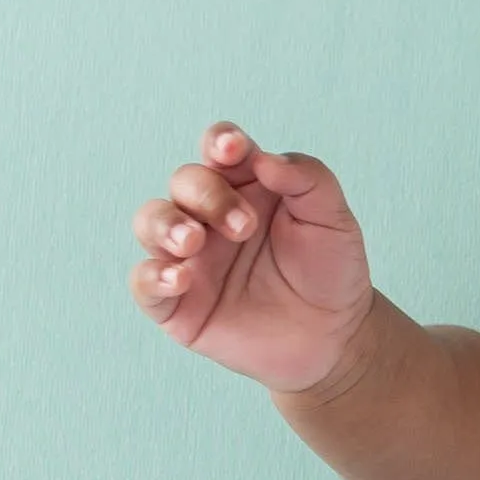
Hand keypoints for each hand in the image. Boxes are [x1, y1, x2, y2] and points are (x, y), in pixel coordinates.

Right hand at [130, 125, 376, 390]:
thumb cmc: (330, 270)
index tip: (232, 150)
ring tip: (193, 242)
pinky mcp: (177, 302)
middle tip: (244, 227)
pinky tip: (180, 280)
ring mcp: (189, 257)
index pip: (219, 149)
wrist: (335, 338)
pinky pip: (144, 281)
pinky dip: (153, 276)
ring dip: (166, 224)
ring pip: (151, 222)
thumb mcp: (333, 220)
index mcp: (245, 186)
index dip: (219, 142)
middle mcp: (208, 215)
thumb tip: (264, 158)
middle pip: (184, 182)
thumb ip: (308, 180)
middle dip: (207, 195)